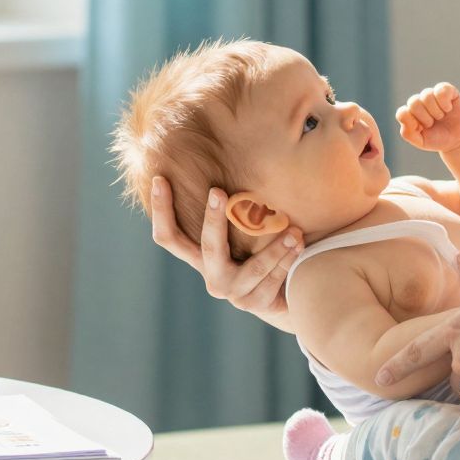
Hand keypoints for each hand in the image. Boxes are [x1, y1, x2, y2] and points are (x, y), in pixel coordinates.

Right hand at [148, 176, 302, 327]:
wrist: (281, 298)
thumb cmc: (258, 255)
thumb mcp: (241, 237)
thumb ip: (235, 214)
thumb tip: (233, 155)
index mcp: (201, 258)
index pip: (169, 237)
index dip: (161, 210)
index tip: (160, 178)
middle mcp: (212, 276)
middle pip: (207, 245)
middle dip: (213, 218)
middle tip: (218, 192)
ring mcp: (233, 293)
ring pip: (254, 266)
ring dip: (275, 246)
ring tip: (294, 228)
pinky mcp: (255, 304)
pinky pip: (273, 278)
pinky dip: (288, 258)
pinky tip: (299, 243)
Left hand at [395, 82, 459, 154]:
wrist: (459, 139)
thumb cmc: (438, 139)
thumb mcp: (421, 141)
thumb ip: (408, 132)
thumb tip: (404, 113)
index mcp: (410, 113)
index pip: (402, 113)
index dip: (413, 123)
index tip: (423, 129)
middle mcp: (420, 101)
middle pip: (413, 102)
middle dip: (425, 117)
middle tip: (433, 123)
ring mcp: (433, 95)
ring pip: (427, 95)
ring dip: (436, 111)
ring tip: (441, 116)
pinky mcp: (447, 90)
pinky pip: (441, 89)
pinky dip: (445, 102)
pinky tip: (448, 109)